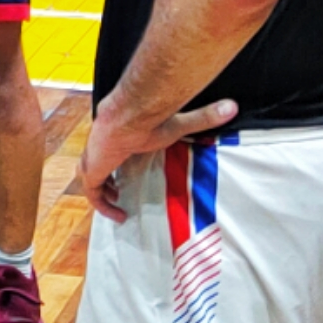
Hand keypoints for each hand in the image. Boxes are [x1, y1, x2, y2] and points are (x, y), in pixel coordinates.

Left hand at [76, 95, 240, 222]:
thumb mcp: (179, 123)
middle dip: (104, 179)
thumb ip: (204, 117)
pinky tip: (118, 215)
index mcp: (118, 135)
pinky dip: (102, 206)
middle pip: (94, 164)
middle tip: (117, 193)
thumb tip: (233, 107)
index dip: (116, 162)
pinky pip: (93, 193)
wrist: (128, 116)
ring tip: (117, 206)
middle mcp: (101, 146)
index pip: (111, 150)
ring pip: (90, 178)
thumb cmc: (150, 118)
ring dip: (102, 194)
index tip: (125, 177)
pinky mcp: (92, 170)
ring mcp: (93, 158)